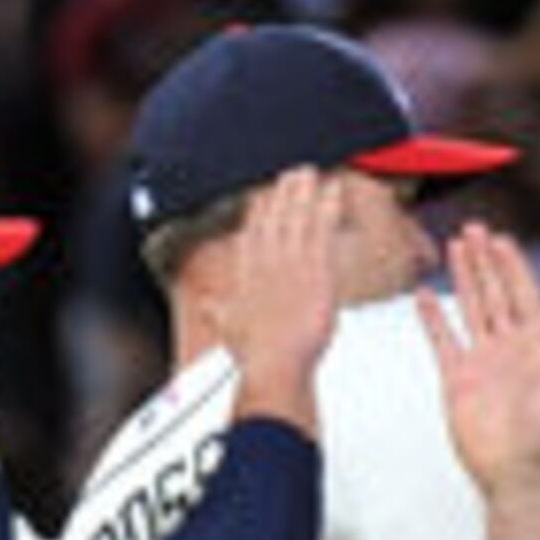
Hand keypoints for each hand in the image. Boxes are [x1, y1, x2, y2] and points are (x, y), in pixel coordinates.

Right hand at [214, 167, 337, 427]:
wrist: (274, 365)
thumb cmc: (254, 354)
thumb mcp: (229, 328)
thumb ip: (217, 312)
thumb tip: (206, 307)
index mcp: (247, 271)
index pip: (252, 230)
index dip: (260, 209)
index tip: (265, 193)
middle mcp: (268, 260)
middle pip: (275, 215)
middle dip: (284, 192)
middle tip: (293, 173)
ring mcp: (292, 261)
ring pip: (299, 216)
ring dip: (305, 192)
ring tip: (312, 173)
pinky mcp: (316, 268)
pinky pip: (324, 229)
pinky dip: (329, 207)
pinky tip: (334, 191)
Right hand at [418, 219, 539, 496]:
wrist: (517, 470)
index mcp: (539, 343)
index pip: (524, 293)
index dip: (513, 266)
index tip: (502, 240)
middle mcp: (510, 346)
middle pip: (496, 292)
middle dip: (485, 261)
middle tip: (473, 230)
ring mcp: (482, 360)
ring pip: (471, 308)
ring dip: (463, 278)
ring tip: (453, 247)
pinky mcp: (458, 378)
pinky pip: (443, 340)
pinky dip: (432, 318)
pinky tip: (424, 295)